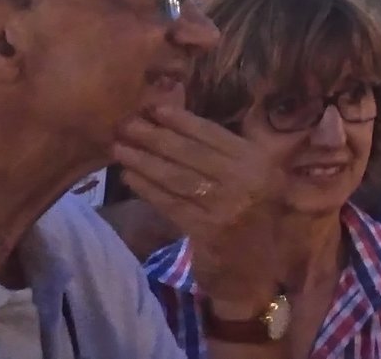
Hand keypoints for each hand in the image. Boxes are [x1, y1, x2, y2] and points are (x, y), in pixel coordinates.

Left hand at [112, 106, 277, 306]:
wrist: (256, 271)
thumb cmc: (252, 217)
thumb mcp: (254, 179)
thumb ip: (228, 154)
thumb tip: (181, 123)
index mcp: (259, 162)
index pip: (214, 134)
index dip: (182, 120)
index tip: (155, 108)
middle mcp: (246, 181)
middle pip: (192, 153)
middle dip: (156, 137)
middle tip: (127, 123)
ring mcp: (227, 207)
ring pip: (177, 178)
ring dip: (145, 161)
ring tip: (121, 147)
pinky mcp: (207, 230)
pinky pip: (170, 204)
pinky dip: (147, 189)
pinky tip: (129, 178)